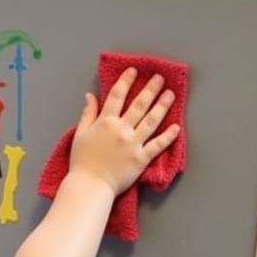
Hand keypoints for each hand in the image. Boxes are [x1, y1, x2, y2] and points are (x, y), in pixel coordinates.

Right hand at [67, 67, 179, 197]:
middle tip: (159, 78)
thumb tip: (90, 96)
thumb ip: (88, 114)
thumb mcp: (80, 134)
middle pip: (139, 105)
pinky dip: (168, 136)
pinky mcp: (141, 159)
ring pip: (151, 121)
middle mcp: (122, 130)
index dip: (125, 81)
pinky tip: (176, 127)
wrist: (90, 185)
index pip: (117, 96)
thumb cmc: (82, 162)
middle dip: (150, 89)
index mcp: (105, 122)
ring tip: (170, 95)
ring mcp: (133, 144)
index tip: (133, 71)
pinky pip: (157, 145)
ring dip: (162, 106)